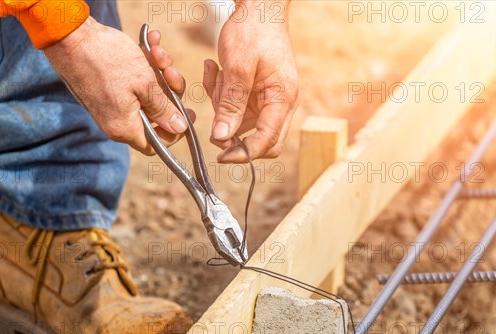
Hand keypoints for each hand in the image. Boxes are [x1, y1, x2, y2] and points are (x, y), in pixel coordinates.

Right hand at [44, 17, 194, 154]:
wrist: (70, 36)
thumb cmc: (106, 59)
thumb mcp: (145, 84)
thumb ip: (163, 109)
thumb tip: (178, 128)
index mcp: (125, 127)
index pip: (157, 144)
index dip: (174, 130)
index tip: (186, 111)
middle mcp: (116, 120)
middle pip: (155, 115)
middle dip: (168, 90)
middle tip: (170, 71)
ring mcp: (111, 104)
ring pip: (147, 94)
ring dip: (158, 72)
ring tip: (156, 50)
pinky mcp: (108, 88)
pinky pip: (134, 82)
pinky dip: (144, 64)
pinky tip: (149, 43)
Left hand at [204, 0, 298, 162]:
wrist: (259, 7)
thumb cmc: (254, 30)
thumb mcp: (237, 67)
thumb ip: (230, 104)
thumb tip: (222, 138)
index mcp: (282, 99)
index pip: (268, 141)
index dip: (244, 154)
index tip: (221, 157)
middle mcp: (280, 103)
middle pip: (260, 139)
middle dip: (233, 132)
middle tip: (213, 119)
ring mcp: (269, 99)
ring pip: (242, 123)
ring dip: (222, 107)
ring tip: (216, 75)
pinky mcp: (257, 93)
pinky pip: (236, 107)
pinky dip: (221, 94)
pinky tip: (216, 70)